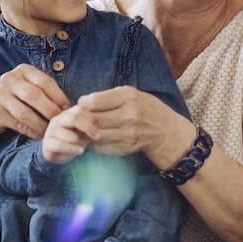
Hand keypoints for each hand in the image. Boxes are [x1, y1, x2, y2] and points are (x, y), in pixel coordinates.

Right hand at [0, 64, 70, 139]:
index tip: (68, 108)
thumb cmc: (16, 99)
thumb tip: (70, 106)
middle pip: (35, 96)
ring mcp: (0, 94)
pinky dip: (30, 131)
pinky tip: (38, 135)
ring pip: (25, 112)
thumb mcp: (28, 88)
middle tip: (60, 122)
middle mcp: (10, 79)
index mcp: (23, 70)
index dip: (59, 96)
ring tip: (50, 131)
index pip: (45, 81)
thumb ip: (45, 92)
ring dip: (41, 124)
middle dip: (50, 110)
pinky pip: (17, 123)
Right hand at [42, 106, 100, 163]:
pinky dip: (73, 149)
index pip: (81, 109)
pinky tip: (80, 151)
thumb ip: (90, 125)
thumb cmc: (76, 139)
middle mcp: (58, 119)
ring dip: (80, 141)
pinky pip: (60, 145)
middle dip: (88, 128)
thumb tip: (99, 130)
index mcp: (68, 113)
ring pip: (69, 135)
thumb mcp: (85, 131)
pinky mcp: (47, 144)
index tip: (100, 128)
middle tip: (98, 136)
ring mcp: (51, 131)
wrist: (59, 153)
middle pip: (74, 118)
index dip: (92, 119)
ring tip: (84, 146)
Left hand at [78, 86, 193, 168]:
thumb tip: (83, 102)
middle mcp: (129, 116)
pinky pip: (102, 146)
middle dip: (81, 118)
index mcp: (129, 97)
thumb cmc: (145, 107)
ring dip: (85, 132)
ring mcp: (127, 134)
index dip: (83, 103)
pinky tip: (94, 137)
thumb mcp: (131, 93)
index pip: (95, 101)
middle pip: (93, 119)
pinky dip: (93, 142)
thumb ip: (109, 96)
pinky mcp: (125, 147)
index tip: (82, 104)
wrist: (164, 130)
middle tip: (78, 117)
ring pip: (95, 134)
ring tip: (84, 128)